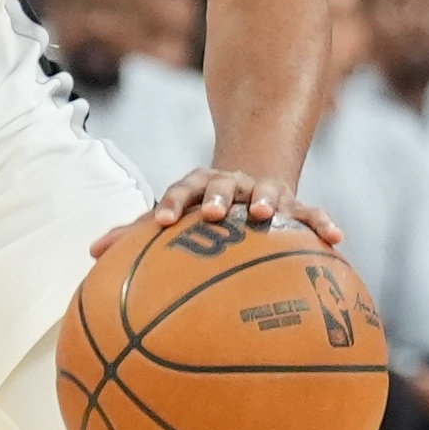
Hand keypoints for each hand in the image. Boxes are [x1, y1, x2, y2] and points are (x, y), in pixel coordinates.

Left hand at [91, 168, 341, 256]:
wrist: (250, 175)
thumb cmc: (201, 209)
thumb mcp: (173, 217)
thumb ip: (135, 235)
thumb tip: (90, 254)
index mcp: (198, 186)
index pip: (180, 190)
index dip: (170, 204)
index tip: (161, 222)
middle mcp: (231, 184)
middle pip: (223, 184)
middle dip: (218, 197)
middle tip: (213, 214)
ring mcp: (264, 191)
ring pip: (269, 192)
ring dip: (269, 200)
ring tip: (270, 214)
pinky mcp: (295, 204)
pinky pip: (312, 214)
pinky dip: (323, 223)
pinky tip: (338, 239)